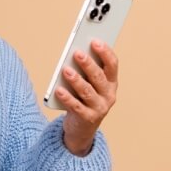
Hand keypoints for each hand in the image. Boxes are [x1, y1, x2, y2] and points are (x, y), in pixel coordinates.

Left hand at [55, 39, 118, 156]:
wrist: (82, 128)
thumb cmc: (84, 99)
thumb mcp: (89, 84)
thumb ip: (86, 71)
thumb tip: (75, 54)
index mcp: (111, 83)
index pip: (112, 65)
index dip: (105, 52)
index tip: (95, 41)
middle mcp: (109, 95)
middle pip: (99, 77)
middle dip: (88, 64)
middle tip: (77, 53)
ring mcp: (100, 108)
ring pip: (87, 91)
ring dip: (76, 80)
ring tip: (66, 70)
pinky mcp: (88, 118)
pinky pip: (76, 106)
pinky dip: (67, 98)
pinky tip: (58, 90)